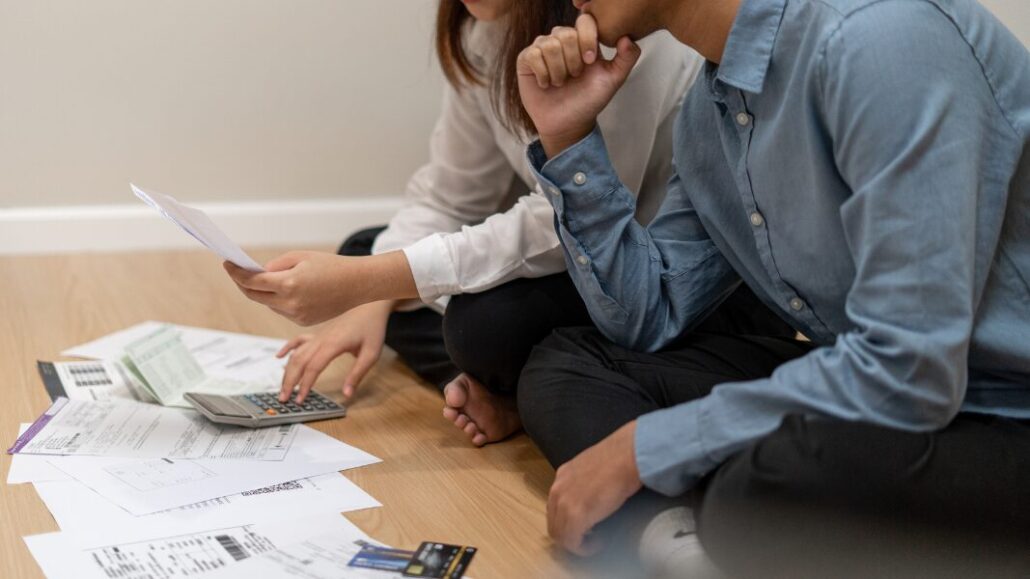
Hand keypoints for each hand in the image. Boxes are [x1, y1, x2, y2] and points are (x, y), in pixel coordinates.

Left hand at [224, 250, 416, 326]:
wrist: (359, 284)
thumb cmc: (331, 265)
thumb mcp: (300, 257)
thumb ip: (276, 265)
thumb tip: (259, 274)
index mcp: (288, 284)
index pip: (251, 281)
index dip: (236, 273)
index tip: (227, 264)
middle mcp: (290, 304)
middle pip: (255, 296)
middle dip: (244, 284)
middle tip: (237, 272)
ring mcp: (296, 316)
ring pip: (269, 304)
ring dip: (263, 293)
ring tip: (262, 280)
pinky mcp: (304, 322)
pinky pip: (282, 311)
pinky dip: (279, 301)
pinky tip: (287, 291)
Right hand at [275, 301, 392, 402]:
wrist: (371, 305)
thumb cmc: (372, 327)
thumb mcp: (371, 354)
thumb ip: (357, 374)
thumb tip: (347, 394)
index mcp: (333, 344)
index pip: (313, 368)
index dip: (305, 385)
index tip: (300, 400)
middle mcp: (321, 339)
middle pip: (299, 362)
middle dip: (289, 381)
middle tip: (284, 399)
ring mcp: (318, 335)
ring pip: (296, 353)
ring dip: (287, 370)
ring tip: (283, 388)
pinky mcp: (319, 334)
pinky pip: (299, 340)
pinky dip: (287, 348)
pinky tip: (279, 357)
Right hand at [517, 13, 640, 157]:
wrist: (568, 124)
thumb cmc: (588, 101)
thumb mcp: (613, 80)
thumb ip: (627, 58)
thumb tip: (627, 38)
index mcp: (583, 40)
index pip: (585, 21)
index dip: (587, 39)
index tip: (590, 62)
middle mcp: (562, 40)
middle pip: (566, 33)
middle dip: (573, 60)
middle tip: (574, 77)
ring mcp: (542, 48)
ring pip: (548, 44)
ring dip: (558, 70)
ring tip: (560, 83)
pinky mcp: (526, 59)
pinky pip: (532, 54)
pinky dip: (543, 73)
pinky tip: (546, 84)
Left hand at [548, 420, 642, 555]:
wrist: (628, 456)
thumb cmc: (620, 458)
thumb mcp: (594, 468)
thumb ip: (587, 483)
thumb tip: (594, 498)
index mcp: (562, 476)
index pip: (555, 507)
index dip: (568, 521)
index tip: (585, 526)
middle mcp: (558, 490)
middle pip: (554, 524)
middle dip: (570, 535)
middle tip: (589, 538)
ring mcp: (564, 503)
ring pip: (560, 535)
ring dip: (576, 543)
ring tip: (596, 540)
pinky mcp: (576, 516)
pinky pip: (571, 542)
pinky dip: (583, 548)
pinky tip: (599, 542)